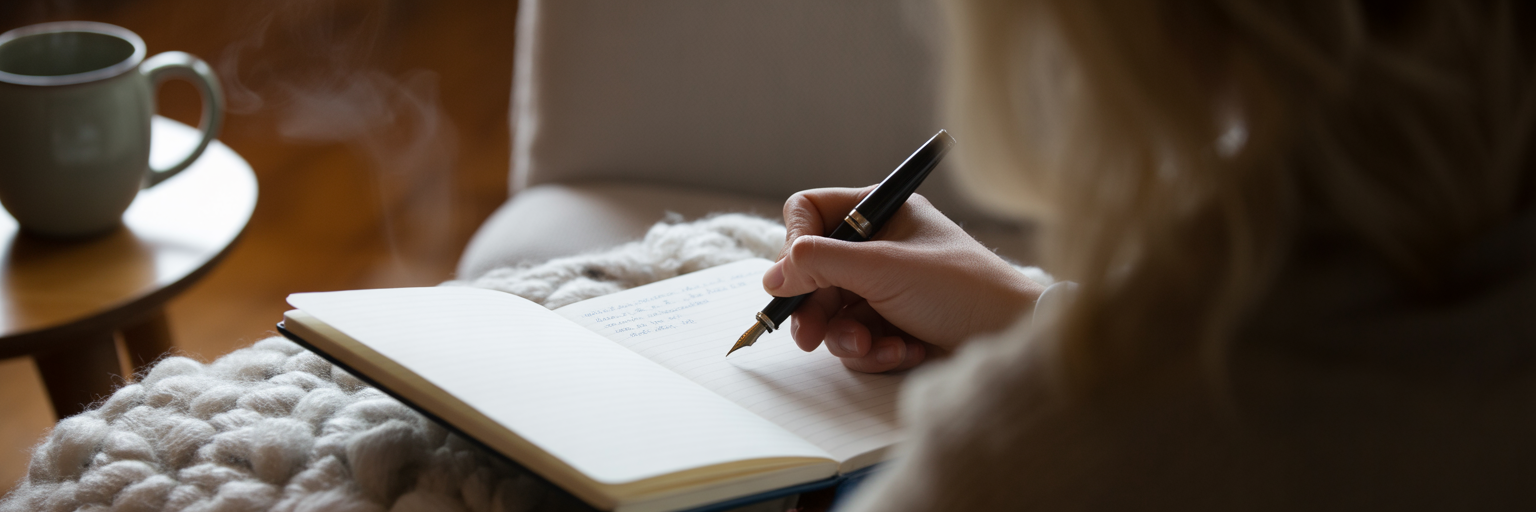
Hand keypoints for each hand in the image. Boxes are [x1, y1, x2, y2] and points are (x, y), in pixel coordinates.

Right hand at [765, 187, 1043, 372]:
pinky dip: (874, 351)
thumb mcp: (884, 268)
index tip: (793, 276)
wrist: (1013, 338)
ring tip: (874, 346)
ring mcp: (887, 288)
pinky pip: (858, 338)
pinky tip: (902, 353)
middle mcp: (881, 246)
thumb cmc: (962, 290)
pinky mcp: (896, 325)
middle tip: (810, 336)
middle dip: (817, 308)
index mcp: (882, 213)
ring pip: (833, 312)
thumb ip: (821, 264)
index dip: (795, 244)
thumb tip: (772, 275)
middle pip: (815, 272)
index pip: (812, 213)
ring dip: (848, 336)